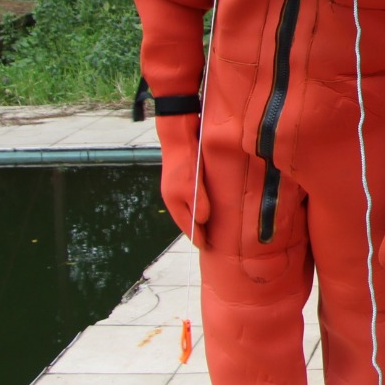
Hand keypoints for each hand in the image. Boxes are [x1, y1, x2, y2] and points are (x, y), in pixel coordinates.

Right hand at [156, 113, 209, 242]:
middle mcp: (173, 197)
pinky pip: (191, 198)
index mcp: (174, 203)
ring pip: (188, 209)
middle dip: (198, 231)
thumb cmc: (185, 162)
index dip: (198, 238)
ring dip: (199, 219)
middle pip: (186, 220)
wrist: (178, 136)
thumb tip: (202, 222)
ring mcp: (176, 188)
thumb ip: (198, 205)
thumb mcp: (193, 186)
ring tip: (210, 227)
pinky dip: (199, 206)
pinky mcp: (183, 178)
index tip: (208, 248)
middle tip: (212, 242)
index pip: (187, 227)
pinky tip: (208, 205)